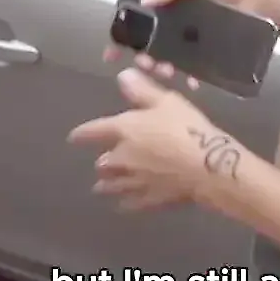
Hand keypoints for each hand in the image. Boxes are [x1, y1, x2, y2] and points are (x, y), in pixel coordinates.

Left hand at [67, 68, 246, 211]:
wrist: (206, 166)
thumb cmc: (185, 128)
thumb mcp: (166, 101)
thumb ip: (142, 90)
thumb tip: (121, 75)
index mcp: (124, 130)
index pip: (94, 131)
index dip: (82, 134)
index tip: (73, 138)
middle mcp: (122, 158)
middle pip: (103, 163)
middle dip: (102, 163)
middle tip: (102, 163)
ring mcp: (134, 182)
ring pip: (111, 186)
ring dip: (106, 185)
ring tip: (100, 188)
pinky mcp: (148, 200)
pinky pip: (130, 203)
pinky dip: (124, 202)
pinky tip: (123, 205)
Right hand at [102, 0, 279, 89]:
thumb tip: (144, 3)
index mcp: (179, 2)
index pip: (144, 18)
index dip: (126, 34)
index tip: (112, 52)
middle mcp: (186, 21)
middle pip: (155, 42)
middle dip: (144, 54)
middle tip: (145, 65)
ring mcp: (202, 40)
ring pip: (173, 58)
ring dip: (164, 68)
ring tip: (166, 74)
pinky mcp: (218, 55)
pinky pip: (197, 69)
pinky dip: (190, 77)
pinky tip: (191, 83)